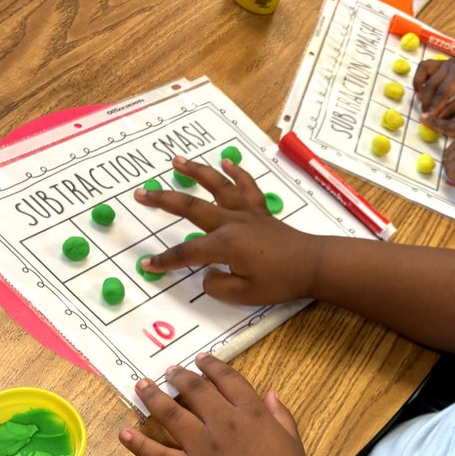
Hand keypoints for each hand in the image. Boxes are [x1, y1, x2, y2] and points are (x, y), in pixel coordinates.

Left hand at [121, 355, 308, 455]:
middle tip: (170, 370)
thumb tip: (271, 393)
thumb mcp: (291, 439)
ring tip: (142, 385)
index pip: (228, 380)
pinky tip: (124, 434)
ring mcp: (203, 446)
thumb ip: (280, 414)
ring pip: (172, 414)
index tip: (201, 359)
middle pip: (196, 390)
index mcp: (251, 413)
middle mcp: (223, 423)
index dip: (213, 366)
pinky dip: (140, 446)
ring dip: (154, 397)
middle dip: (180, 376)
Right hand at [132, 155, 319, 305]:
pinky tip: (226, 162)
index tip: (147, 265)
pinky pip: (247, 186)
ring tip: (177, 160)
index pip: (186, 253)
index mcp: (224, 245)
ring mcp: (246, 213)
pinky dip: (237, 172)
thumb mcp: (244, 295)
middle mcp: (231, 222)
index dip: (165, 260)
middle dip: (163, 201)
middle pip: (191, 208)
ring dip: (196, 172)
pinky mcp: (261, 211)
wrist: (313, 264)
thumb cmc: (280, 281)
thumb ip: (217, 285)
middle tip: (141, 194)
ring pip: (217, 186)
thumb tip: (206, 273)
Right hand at [414, 59, 454, 119]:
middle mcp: (450, 64)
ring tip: (421, 100)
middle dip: (427, 100)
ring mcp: (446, 62)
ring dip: (419, 84)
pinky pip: (426, 68)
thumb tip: (433, 119)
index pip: (443, 92)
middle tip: (426, 114)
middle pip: (432, 83)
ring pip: (424, 69)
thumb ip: (450, 110)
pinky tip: (422, 91)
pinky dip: (422, 78)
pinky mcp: (443, 64)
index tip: (428, 118)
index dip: (435, 106)